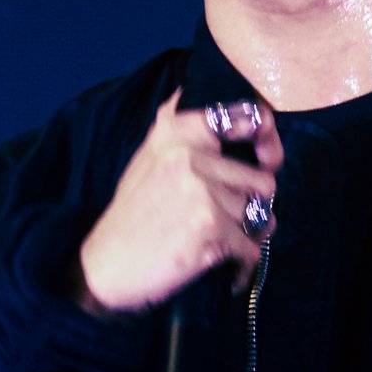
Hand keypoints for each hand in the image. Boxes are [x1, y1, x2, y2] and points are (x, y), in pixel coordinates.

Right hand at [73, 91, 282, 312]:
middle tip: (229, 225)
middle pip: (261, 182)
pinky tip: (225, 269)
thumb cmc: (130, 219)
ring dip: (247, 238)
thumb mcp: (147, 162)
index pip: (247, 119)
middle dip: (252, 208)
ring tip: (219, 247)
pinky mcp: (211, 227)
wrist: (102, 268)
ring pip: (258, 217)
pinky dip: (242, 265)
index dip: (268, 140)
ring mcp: (202, 191)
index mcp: (175, 136)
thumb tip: (204, 103)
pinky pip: (251, 248)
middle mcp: (190, 157)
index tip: (269, 159)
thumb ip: (178, 134)